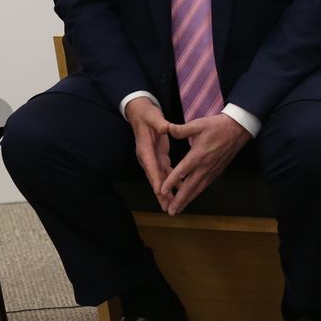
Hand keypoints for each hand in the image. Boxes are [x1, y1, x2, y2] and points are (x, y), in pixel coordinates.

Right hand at [125, 97, 173, 212]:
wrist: (140, 113)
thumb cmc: (147, 115)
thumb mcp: (153, 117)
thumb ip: (160, 124)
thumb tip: (166, 128)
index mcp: (145, 149)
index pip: (150, 167)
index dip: (155, 180)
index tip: (160, 192)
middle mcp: (147, 157)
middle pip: (154, 178)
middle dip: (160, 194)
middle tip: (166, 207)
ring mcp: (152, 158)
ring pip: (159, 178)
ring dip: (166, 192)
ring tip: (173, 205)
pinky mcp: (158, 157)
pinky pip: (165, 173)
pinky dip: (171, 182)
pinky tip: (180, 190)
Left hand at [160, 113, 250, 214]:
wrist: (238, 129)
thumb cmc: (217, 126)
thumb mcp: (198, 124)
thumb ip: (181, 129)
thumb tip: (166, 129)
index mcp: (198, 155)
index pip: (182, 172)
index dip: (171, 182)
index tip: (162, 192)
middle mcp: (205, 166)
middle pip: (190, 187)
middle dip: (180, 200)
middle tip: (170, 212)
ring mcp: (212, 170)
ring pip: (198, 189)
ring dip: (188, 200)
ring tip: (177, 209)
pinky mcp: (217, 171)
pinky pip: (204, 185)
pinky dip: (196, 193)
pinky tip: (190, 197)